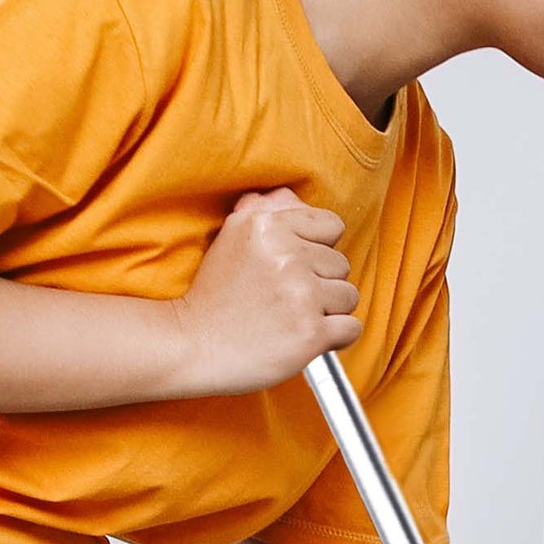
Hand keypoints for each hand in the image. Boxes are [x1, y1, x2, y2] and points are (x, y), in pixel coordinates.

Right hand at [172, 189, 361, 394]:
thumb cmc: (213, 297)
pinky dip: (336, 337)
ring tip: (295, 317)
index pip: (331, 227)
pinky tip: (309, 337)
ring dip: (330, 310)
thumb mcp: (231, 237)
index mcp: (267, 225)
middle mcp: (287, 254)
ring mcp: (301, 294)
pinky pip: (352, 328)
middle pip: (341, 264)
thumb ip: (266, 212)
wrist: (191, 345)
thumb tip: (295, 198)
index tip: (299, 267)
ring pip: (349, 295)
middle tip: (288, 298)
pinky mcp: (311, 332)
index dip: (319, 249)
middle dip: (321, 282)